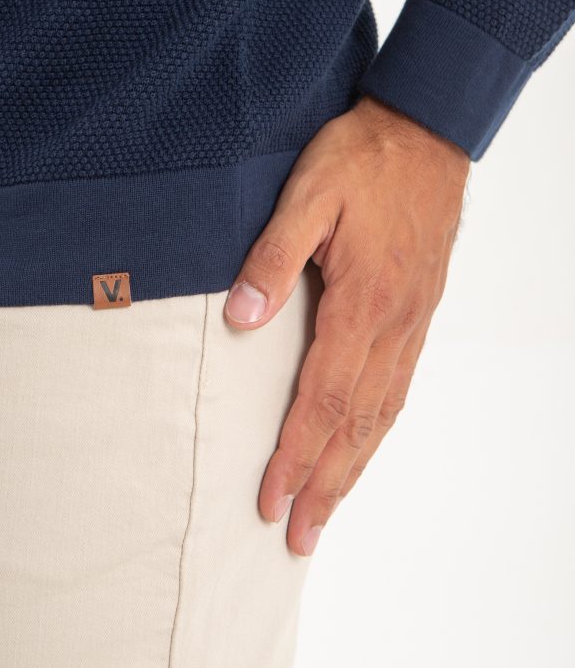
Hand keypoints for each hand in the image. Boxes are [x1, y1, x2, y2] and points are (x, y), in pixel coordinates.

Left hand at [223, 94, 470, 555]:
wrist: (426, 131)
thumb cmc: (363, 158)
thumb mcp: (307, 193)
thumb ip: (273, 258)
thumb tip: (242, 320)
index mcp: (361, 301)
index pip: (322, 398)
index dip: (295, 455)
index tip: (270, 500)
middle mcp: (392, 324)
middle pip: (356, 423)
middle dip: (325, 485)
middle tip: (298, 536)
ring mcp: (411, 321)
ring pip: (382, 412)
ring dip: (353, 466)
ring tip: (328, 509)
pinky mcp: (419, 310)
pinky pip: (399, 385)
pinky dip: (378, 428)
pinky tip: (365, 442)